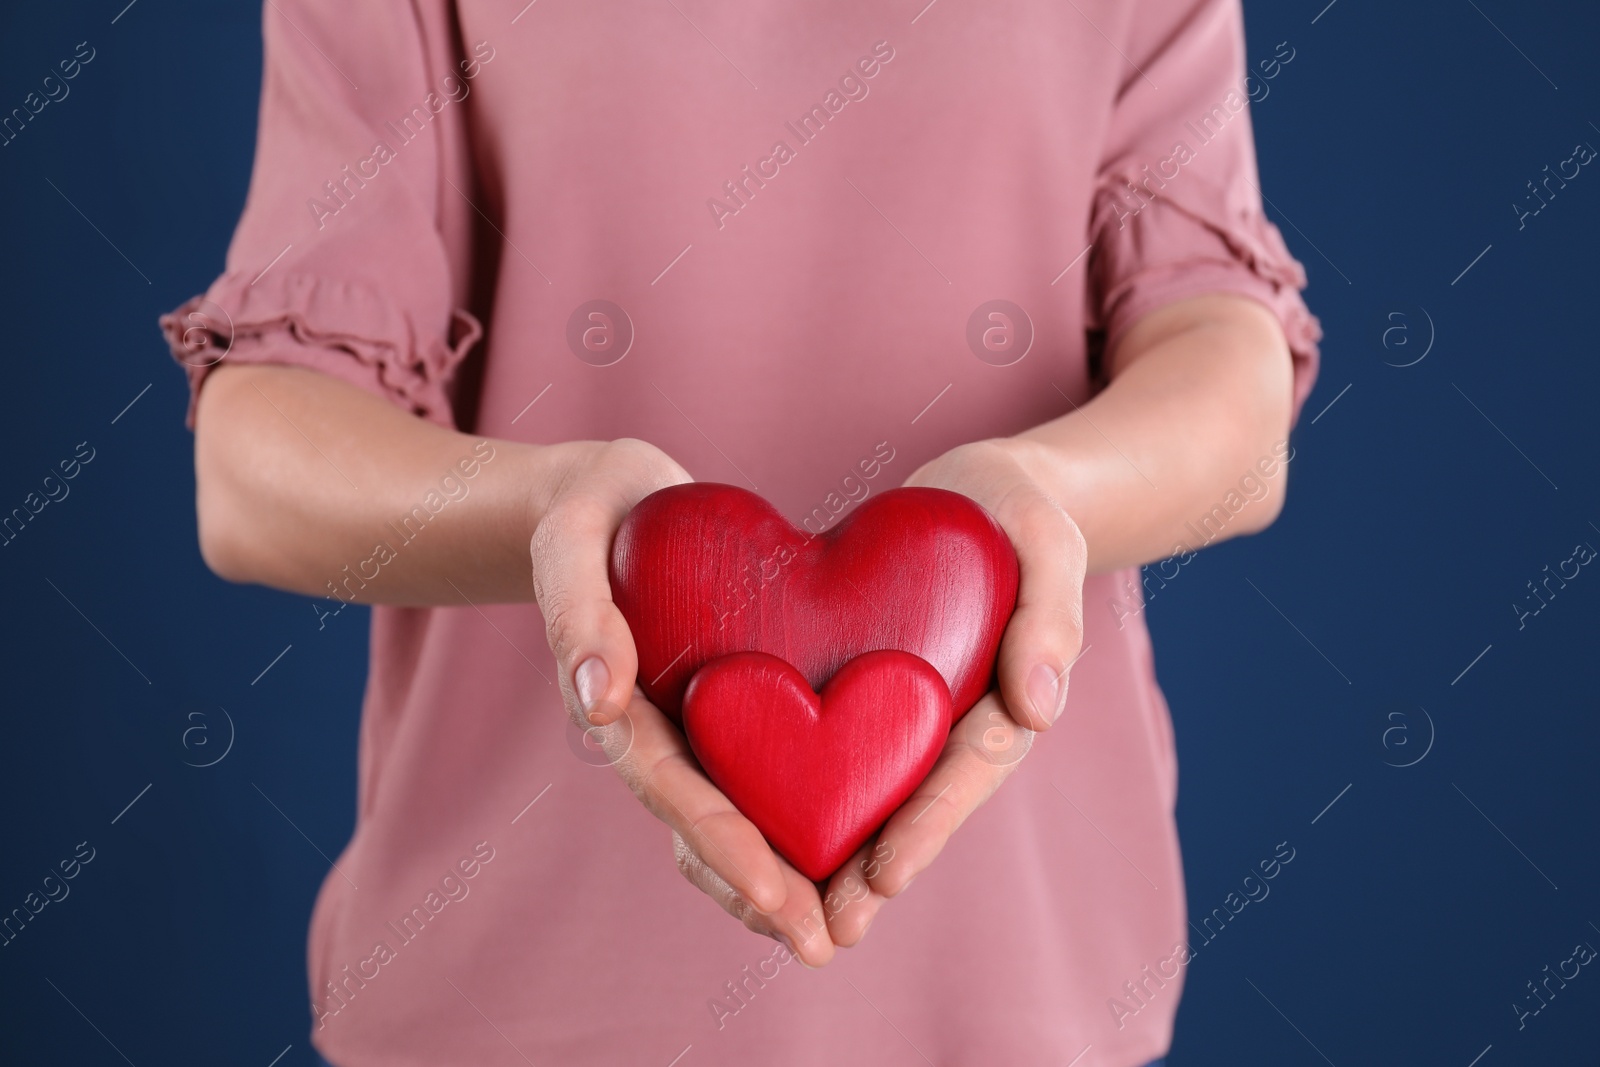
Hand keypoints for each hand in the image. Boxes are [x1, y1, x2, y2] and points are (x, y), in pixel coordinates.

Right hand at [528, 438, 834, 964]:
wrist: (605, 498)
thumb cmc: (585, 512)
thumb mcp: (572, 543)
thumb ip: (576, 613)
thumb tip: (599, 700)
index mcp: (617, 705)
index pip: (674, 791)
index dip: (726, 846)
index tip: (776, 895)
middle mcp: (653, 730)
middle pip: (706, 827)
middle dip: (762, 891)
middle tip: (822, 944)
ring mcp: (687, 724)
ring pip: (733, 816)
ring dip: (780, 875)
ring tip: (838, 928)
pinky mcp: (722, 704)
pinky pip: (757, 772)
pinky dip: (793, 816)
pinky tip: (842, 846)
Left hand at [819, 438, 1087, 947]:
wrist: (981, 495)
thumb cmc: (1020, 514)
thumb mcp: (1046, 543)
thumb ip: (1049, 618)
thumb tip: (1040, 709)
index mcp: (1003, 700)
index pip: (965, 771)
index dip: (927, 825)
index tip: (887, 876)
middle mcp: (952, 723)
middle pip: (911, 805)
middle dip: (869, 872)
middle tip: (825, 931)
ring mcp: (907, 715)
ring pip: (867, 794)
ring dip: (825, 855)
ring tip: (776, 911)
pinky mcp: (863, 694)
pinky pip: (830, 749)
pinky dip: (792, 791)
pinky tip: (742, 828)